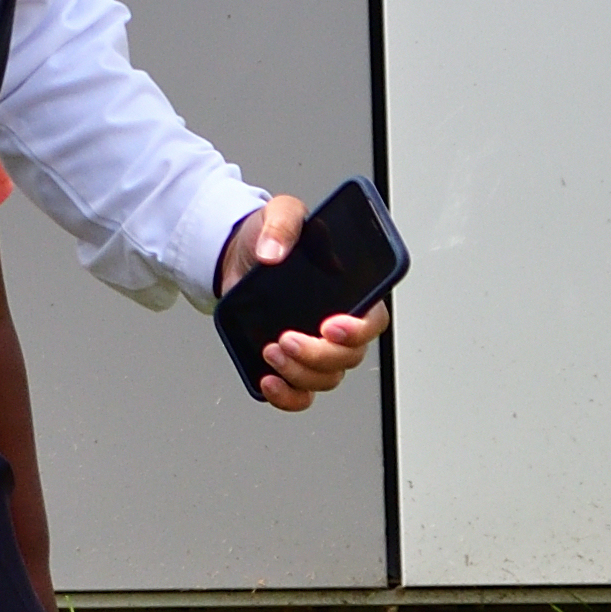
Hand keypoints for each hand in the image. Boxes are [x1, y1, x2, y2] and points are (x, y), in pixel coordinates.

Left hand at [217, 197, 389, 411]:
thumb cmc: (271, 236)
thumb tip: (272, 252)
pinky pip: (300, 394)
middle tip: (286, 338)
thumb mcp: (281, 214)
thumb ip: (283, 224)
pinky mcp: (290, 362)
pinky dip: (288, 397)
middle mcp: (338, 326)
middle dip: (318, 354)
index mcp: (351, 292)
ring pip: (325, 378)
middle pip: (348, 357)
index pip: (372, 321)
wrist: (238, 254)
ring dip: (300, 374)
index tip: (330, 326)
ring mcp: (315, 347)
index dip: (358, 330)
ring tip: (270, 351)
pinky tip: (268, 381)